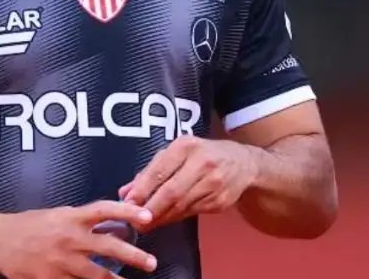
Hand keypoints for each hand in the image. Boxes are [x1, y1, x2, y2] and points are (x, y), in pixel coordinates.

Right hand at [0, 200, 157, 277]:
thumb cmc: (28, 225)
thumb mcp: (57, 214)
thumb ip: (82, 220)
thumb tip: (110, 225)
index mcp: (71, 217)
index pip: (106, 210)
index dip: (129, 211)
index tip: (148, 215)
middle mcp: (70, 238)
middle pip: (109, 247)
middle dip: (134, 256)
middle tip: (151, 263)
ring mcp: (62, 262)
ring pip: (97, 275)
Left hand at [120, 136, 258, 229]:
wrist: (243, 164)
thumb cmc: (202, 155)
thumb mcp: (178, 153)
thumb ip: (151, 171)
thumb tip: (125, 191)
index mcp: (187, 146)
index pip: (160, 170)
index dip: (142, 190)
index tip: (127, 202)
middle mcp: (202, 163)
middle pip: (171, 192)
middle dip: (150, 208)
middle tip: (135, 220)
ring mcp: (214, 184)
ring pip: (181, 206)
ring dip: (160, 217)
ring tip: (145, 223)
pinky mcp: (220, 201)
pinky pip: (191, 212)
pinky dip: (175, 218)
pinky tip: (165, 219)